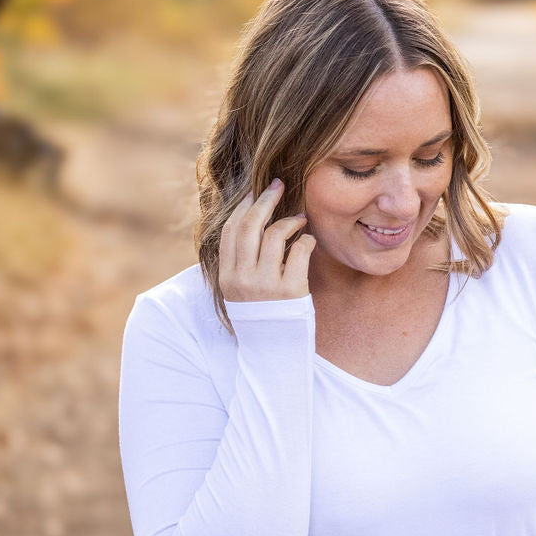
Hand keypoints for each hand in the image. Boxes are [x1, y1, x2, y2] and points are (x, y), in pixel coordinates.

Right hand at [219, 178, 314, 302]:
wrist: (273, 351)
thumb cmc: (261, 314)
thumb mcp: (240, 290)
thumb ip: (240, 261)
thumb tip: (251, 218)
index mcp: (227, 277)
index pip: (231, 230)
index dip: (244, 205)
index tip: (255, 190)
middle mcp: (243, 279)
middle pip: (251, 226)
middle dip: (266, 200)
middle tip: (278, 185)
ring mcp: (267, 285)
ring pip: (276, 235)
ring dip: (290, 221)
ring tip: (299, 219)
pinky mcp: (291, 291)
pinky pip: (300, 251)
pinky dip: (306, 241)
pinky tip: (308, 242)